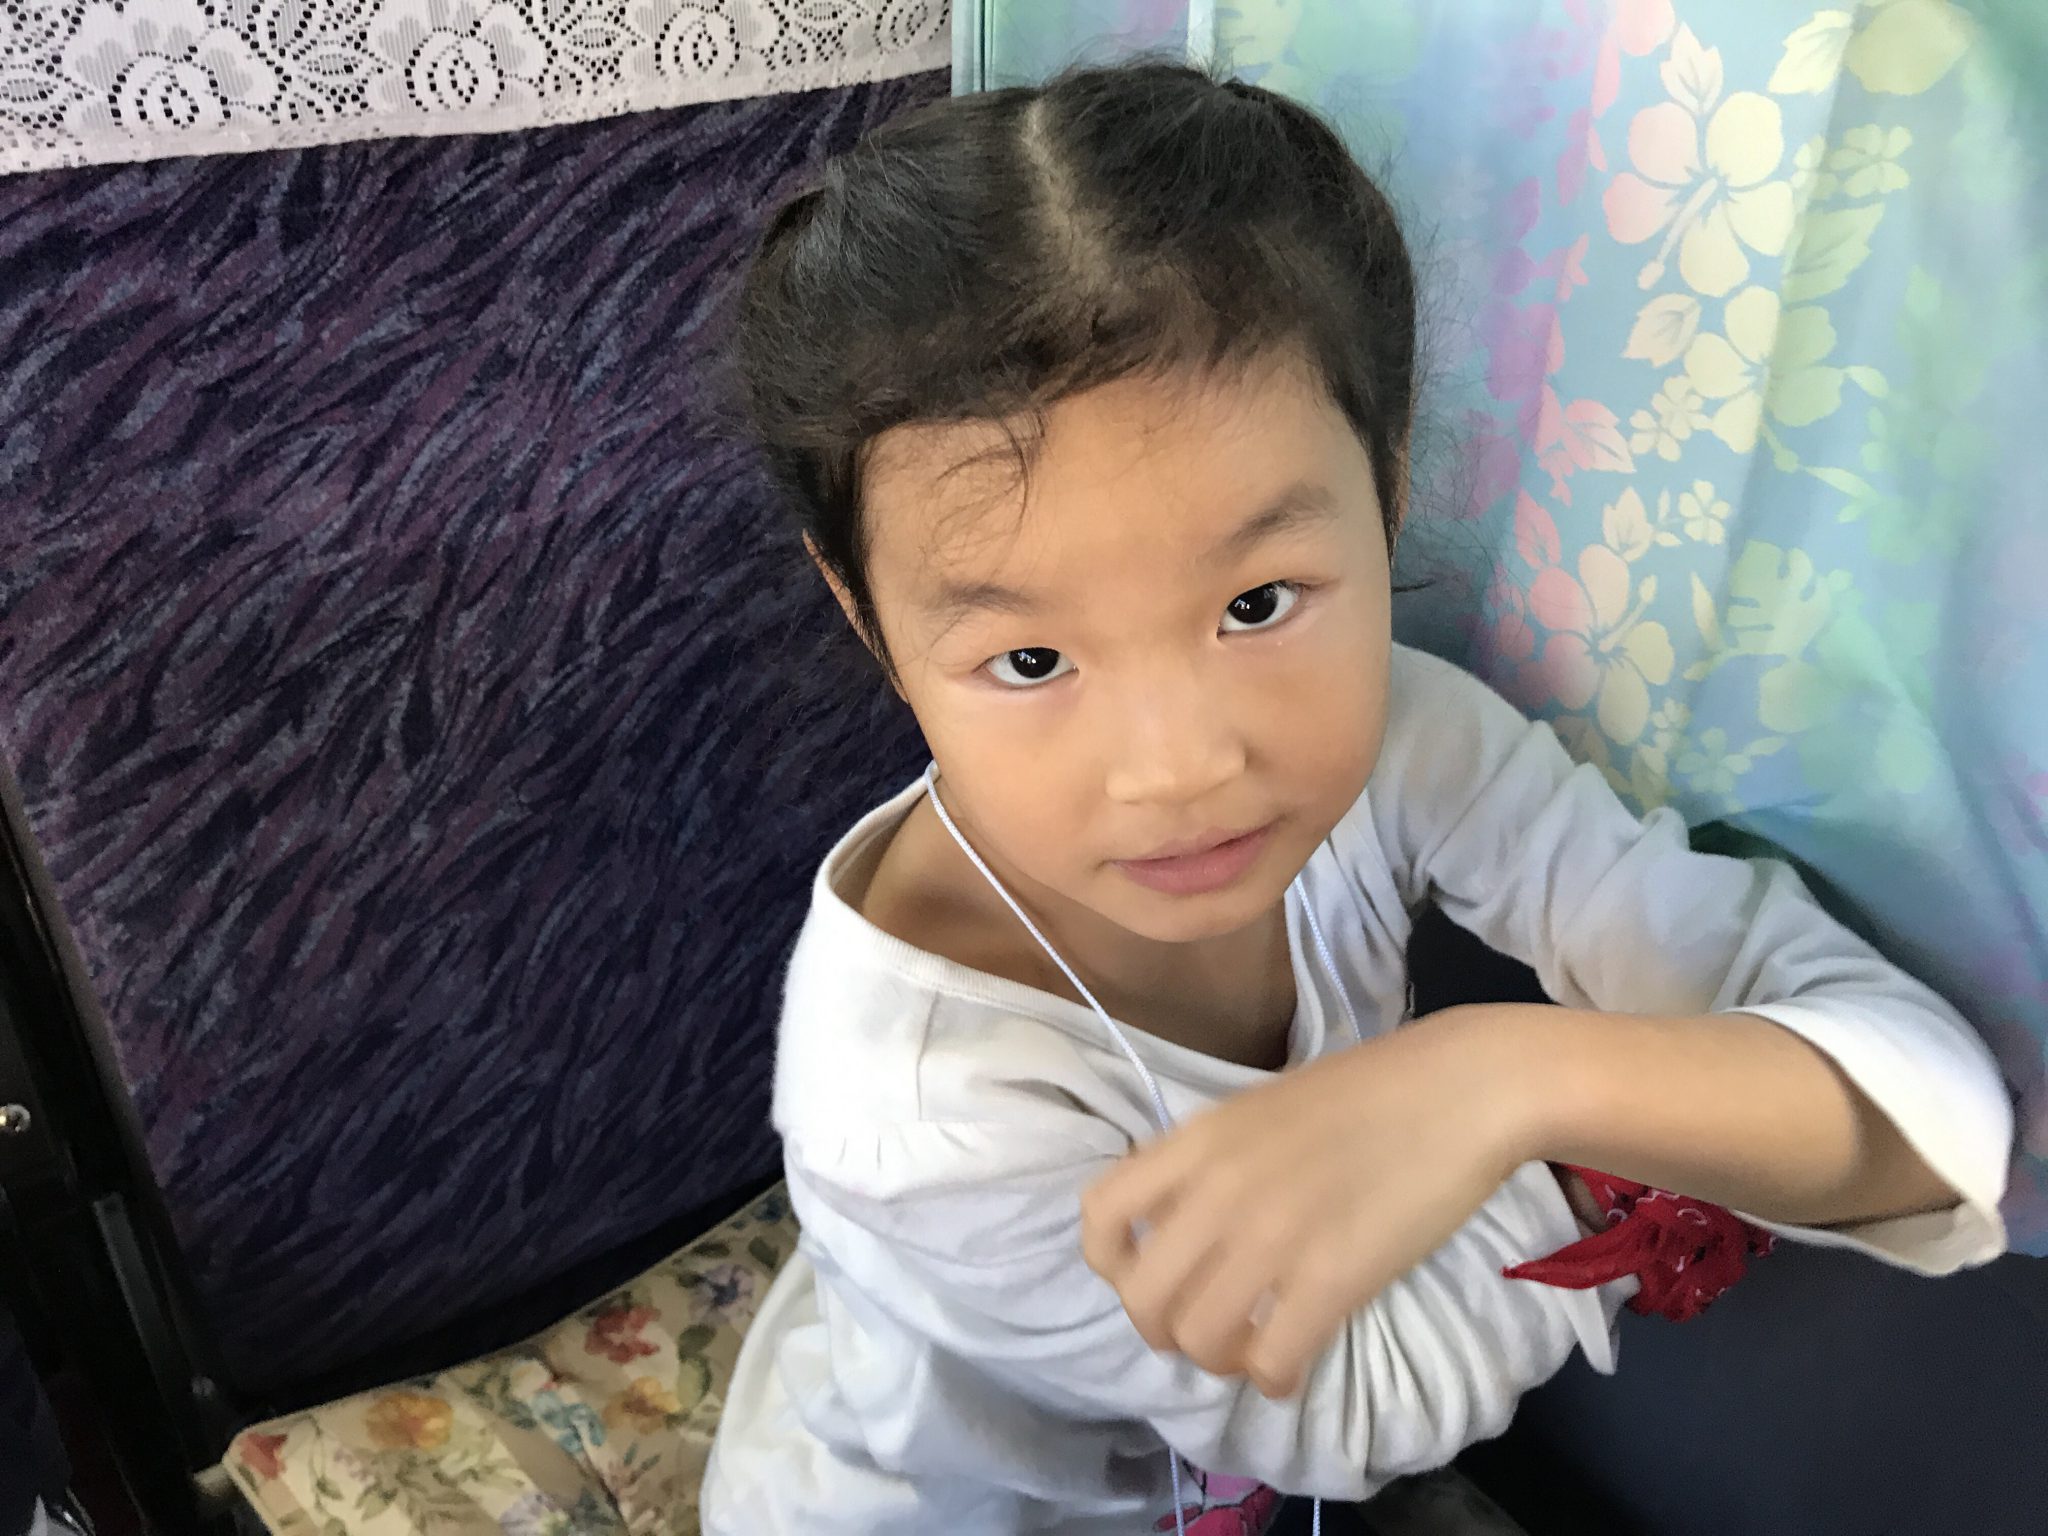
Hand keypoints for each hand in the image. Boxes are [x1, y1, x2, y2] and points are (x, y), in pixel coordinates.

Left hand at [1080, 1008, 1535, 1398]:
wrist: (1461, 1088)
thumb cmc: (1370, 1090)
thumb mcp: (1262, 1107)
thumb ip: (1214, 1159)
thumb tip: (1185, 1219)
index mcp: (1198, 1141)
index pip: (1100, 1215)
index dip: (1110, 1263)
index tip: (1145, 1275)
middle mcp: (1218, 1191)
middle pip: (1143, 1298)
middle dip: (1164, 1330)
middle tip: (1205, 1328)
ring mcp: (1272, 1237)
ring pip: (1198, 1340)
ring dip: (1220, 1359)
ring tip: (1251, 1348)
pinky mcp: (1332, 1278)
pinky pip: (1269, 1361)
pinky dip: (1273, 1378)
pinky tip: (1291, 1367)